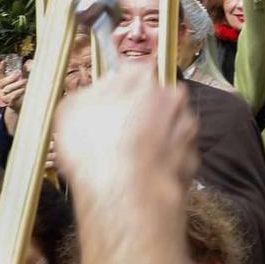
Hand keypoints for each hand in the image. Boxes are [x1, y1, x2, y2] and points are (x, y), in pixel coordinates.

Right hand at [0, 63, 28, 110]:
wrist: (20, 105)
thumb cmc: (20, 91)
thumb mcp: (21, 81)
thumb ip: (23, 74)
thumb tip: (26, 64)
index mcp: (3, 82)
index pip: (0, 74)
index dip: (1, 68)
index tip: (3, 61)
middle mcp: (1, 88)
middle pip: (3, 82)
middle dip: (11, 77)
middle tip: (19, 73)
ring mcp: (3, 95)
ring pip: (8, 89)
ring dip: (17, 84)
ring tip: (25, 81)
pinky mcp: (7, 102)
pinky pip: (12, 96)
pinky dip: (18, 92)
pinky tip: (23, 89)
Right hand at [53, 63, 198, 203]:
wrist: (126, 194)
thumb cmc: (94, 147)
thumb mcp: (70, 110)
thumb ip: (91, 92)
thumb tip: (104, 87)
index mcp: (142, 78)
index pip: (135, 70)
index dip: (122, 87)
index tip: (112, 102)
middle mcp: (172, 96)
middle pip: (158, 97)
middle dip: (144, 110)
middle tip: (121, 133)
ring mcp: (187, 127)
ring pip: (171, 124)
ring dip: (157, 136)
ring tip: (132, 158)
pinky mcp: (194, 156)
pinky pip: (177, 153)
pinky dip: (165, 160)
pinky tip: (145, 173)